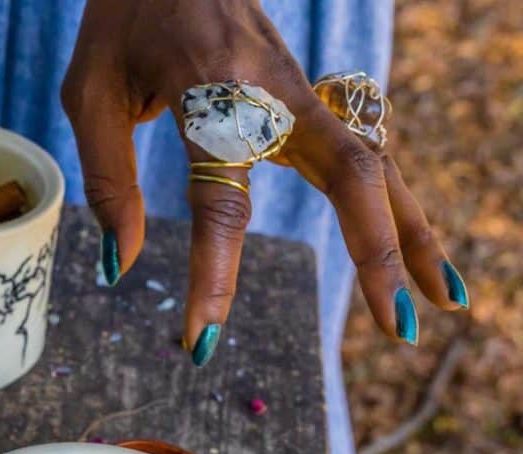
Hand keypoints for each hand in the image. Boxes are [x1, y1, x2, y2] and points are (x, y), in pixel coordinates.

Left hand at [62, 0, 468, 364]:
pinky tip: (415, 243)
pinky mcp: (309, 92)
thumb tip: (121, 266)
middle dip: (379, 252)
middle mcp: (273, 91)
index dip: (214, 278)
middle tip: (397, 327)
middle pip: (349, 174)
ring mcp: (302, 88)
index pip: (222, 202)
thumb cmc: (122, 21)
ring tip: (443, 299)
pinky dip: (395, 200)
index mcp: (211, 92)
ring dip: (414, 231)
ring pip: (375, 162)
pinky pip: (364, 149)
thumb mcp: (90, 93)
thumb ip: (109, 180)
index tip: (202, 342)